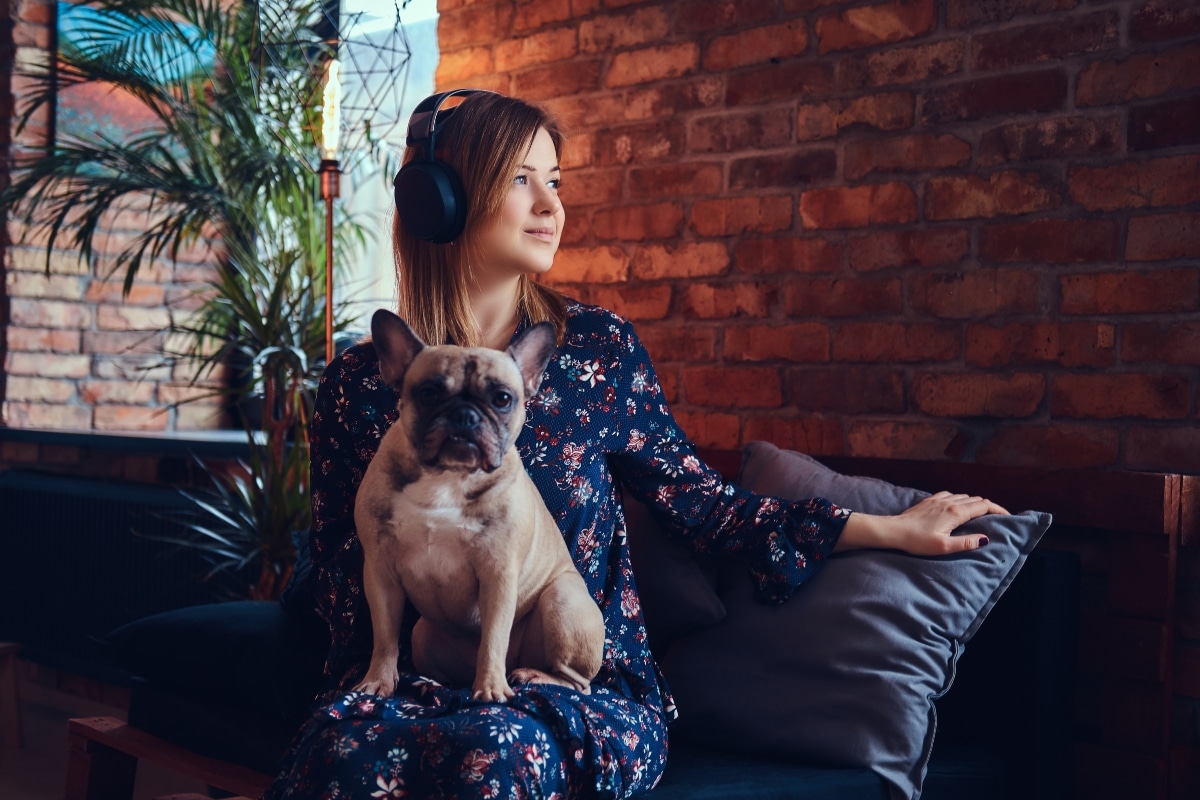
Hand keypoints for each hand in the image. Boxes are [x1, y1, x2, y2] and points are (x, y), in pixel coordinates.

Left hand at [835, 492, 1009, 555]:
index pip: (984, 505)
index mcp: (956, 512)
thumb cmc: (917, 541)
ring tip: (979, 514)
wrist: (894, 531)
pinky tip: (957, 506)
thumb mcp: (944, 547)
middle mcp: (949, 502)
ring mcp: (938, 499)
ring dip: (974, 503)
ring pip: (963, 496)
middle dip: (988, 506)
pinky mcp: (929, 500)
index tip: (1008, 516)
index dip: (998, 509)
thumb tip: (986, 539)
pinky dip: (960, 499)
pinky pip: (950, 495)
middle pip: (976, 499)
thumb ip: (966, 542)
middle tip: (996, 517)